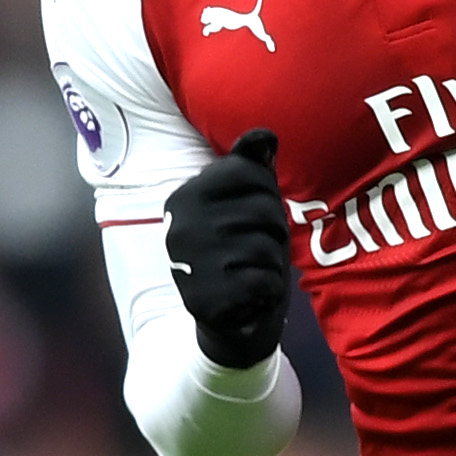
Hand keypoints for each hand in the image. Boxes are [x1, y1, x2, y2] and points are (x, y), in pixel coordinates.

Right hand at [165, 128, 290, 368]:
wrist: (231, 320)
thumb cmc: (242, 252)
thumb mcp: (247, 205)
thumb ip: (252, 168)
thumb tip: (265, 135)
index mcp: (185, 197)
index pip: (249, 173)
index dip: (268, 194)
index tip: (256, 215)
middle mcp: (181, 226)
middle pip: (264, 211)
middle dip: (275, 232)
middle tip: (258, 250)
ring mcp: (191, 264)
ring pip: (268, 248)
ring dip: (273, 264)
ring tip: (254, 272)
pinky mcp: (206, 300)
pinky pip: (265, 282)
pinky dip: (270, 290)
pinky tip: (253, 294)